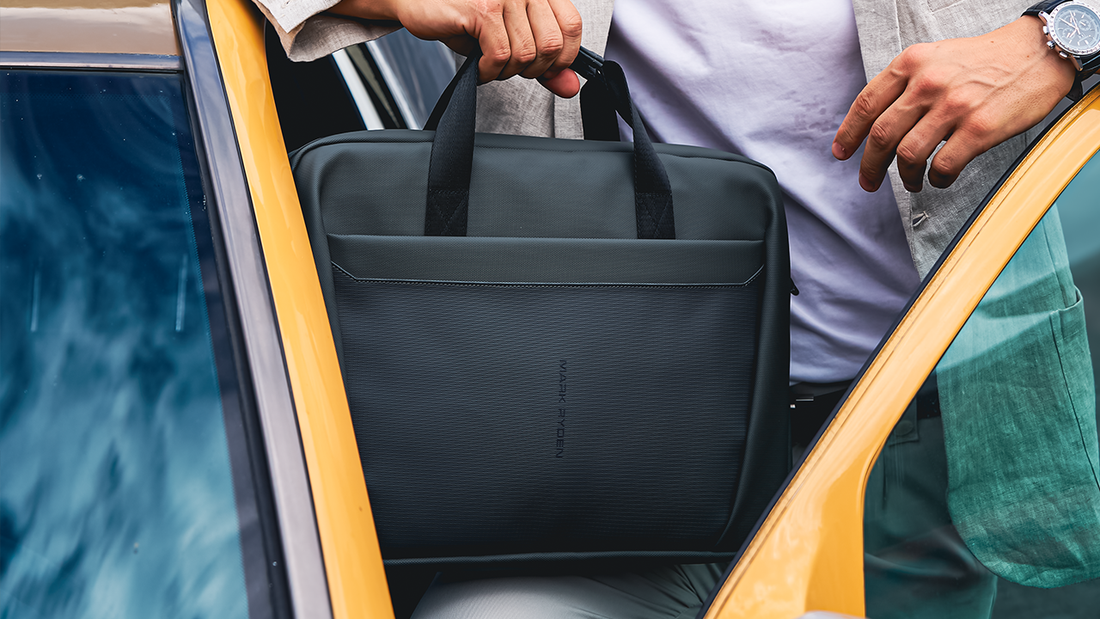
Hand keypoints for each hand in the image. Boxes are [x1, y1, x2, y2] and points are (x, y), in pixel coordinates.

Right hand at [330, 0, 581, 96]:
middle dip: (532, 70)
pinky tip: (478, 67)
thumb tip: (571, 86)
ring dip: (506, 72)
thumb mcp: (508, 34)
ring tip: (489, 64)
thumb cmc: (459, 10)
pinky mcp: (483, 9)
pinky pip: (499, 57)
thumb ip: (542, 59)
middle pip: (551, 45)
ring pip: (525, 55)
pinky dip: (488, 72)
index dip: (563, 56)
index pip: (572, 26)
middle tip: (509, 67)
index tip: (545, 67)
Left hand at [832, 17, 1075, 192]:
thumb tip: (878, 121)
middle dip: (869, 165)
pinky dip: (936, 179)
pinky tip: (939, 178)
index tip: (842, 153)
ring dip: (905, 176)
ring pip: (908, 155)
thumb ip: (906, 84)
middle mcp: (928, 83)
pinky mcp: (979, 128)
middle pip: (880, 135)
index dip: (849, 134)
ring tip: (911, 181)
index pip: (866, 104)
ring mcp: (954, 106)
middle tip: (868, 181)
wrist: (1039, 52)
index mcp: (911, 63)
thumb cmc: (986, 59)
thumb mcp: (936, 57)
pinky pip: (943, 166)